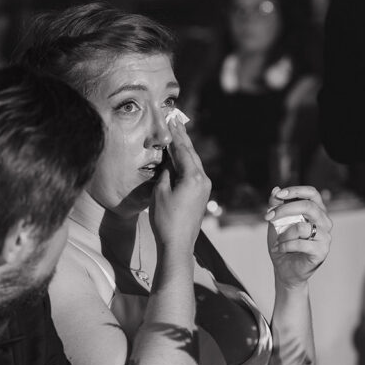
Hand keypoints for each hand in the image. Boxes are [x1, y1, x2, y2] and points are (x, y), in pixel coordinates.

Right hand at [150, 117, 210, 252]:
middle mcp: (203, 180)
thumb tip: (168, 162)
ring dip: (185, 149)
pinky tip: (181, 158)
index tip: (170, 120)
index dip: (175, 135)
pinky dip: (187, 162)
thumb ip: (165, 173)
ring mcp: (204, 188)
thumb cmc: (166, 220)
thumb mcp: (160, 192)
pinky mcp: (201, 195)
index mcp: (193, 177)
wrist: (178, 244)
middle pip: (191, 153)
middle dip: (183, 137)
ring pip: (194, 162)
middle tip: (176, 121)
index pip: (183, 150)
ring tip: (179, 134)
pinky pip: (194, 172)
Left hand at [264, 185, 331, 288]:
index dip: (296, 190)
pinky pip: (301, 243)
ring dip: (284, 233)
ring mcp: (325, 237)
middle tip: (269, 217)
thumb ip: (276, 207)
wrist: (284, 269)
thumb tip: (275, 190)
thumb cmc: (283, 244)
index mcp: (316, 212)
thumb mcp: (276, 223)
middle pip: (309, 206)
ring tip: (277, 241)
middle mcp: (324, 222)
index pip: (312, 193)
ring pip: (303, 227)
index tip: (278, 195)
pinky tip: (279, 249)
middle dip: (284, 210)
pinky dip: (286, 245)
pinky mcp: (322, 251)